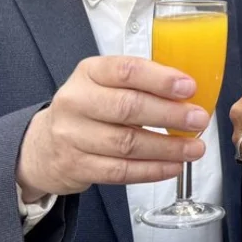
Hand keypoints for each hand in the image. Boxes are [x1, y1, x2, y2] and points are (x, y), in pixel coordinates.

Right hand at [16, 55, 208, 199]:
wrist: (43, 145)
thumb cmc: (88, 108)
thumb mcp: (105, 83)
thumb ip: (140, 84)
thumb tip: (188, 93)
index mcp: (90, 73)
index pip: (126, 70)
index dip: (160, 79)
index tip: (189, 87)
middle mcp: (77, 101)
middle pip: (128, 108)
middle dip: (170, 115)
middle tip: (198, 120)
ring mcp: (72, 136)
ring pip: (126, 144)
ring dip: (167, 148)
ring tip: (194, 148)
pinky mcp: (76, 166)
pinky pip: (120, 171)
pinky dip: (151, 170)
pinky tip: (173, 166)